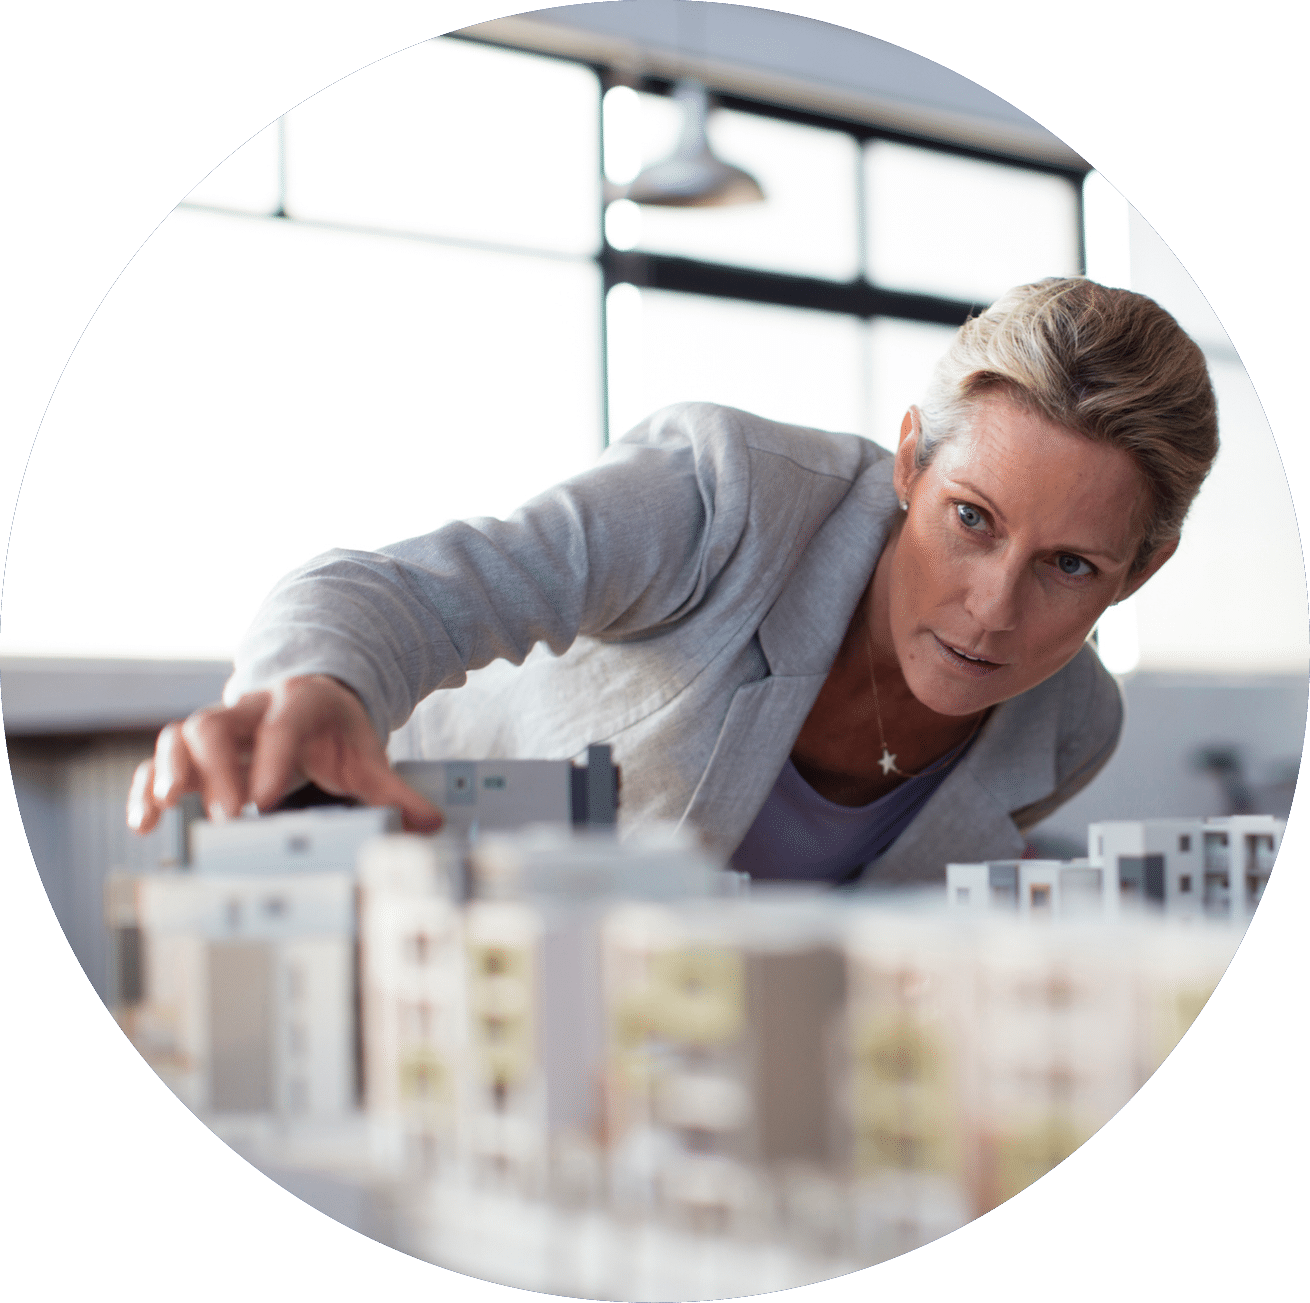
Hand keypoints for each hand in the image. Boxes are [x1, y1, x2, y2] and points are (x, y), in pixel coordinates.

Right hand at [126, 674, 442, 834]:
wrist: (313, 701)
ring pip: (181, 733)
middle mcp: (249, 710)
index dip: (271, 759)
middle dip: (217, 768)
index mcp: (298, 704)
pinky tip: (146, 822)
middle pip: (217, 723)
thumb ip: (395, 792)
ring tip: (171, 805)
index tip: (266, 801)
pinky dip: (147, 787)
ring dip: (170, 768)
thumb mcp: (366, 758)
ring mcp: (218, 728)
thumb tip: (430, 825)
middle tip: (228, 816)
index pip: (282, 725)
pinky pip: (159, 760)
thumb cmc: (337, 735)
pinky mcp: (194, 751)